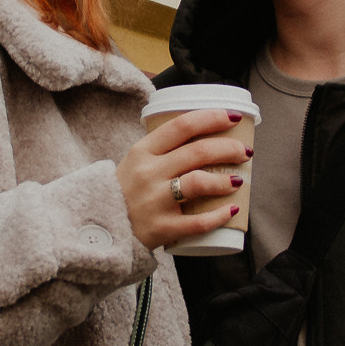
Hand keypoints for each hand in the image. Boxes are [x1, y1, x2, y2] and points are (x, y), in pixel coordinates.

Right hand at [118, 107, 252, 250]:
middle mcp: (148, 173)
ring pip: (198, 183)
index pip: (182, 126)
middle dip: (228, 149)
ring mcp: (154, 201)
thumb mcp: (135, 162)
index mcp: (143, 151)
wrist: (99, 226)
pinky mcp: (160, 228)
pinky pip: (196, 222)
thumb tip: (202, 133)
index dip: (212, 118)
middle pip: (197, 152)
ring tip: (238, 181)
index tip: (234, 118)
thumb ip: (162, 148)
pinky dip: (217, 216)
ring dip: (225, 180)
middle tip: (245, 152)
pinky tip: (231, 211)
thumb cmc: (124, 191)